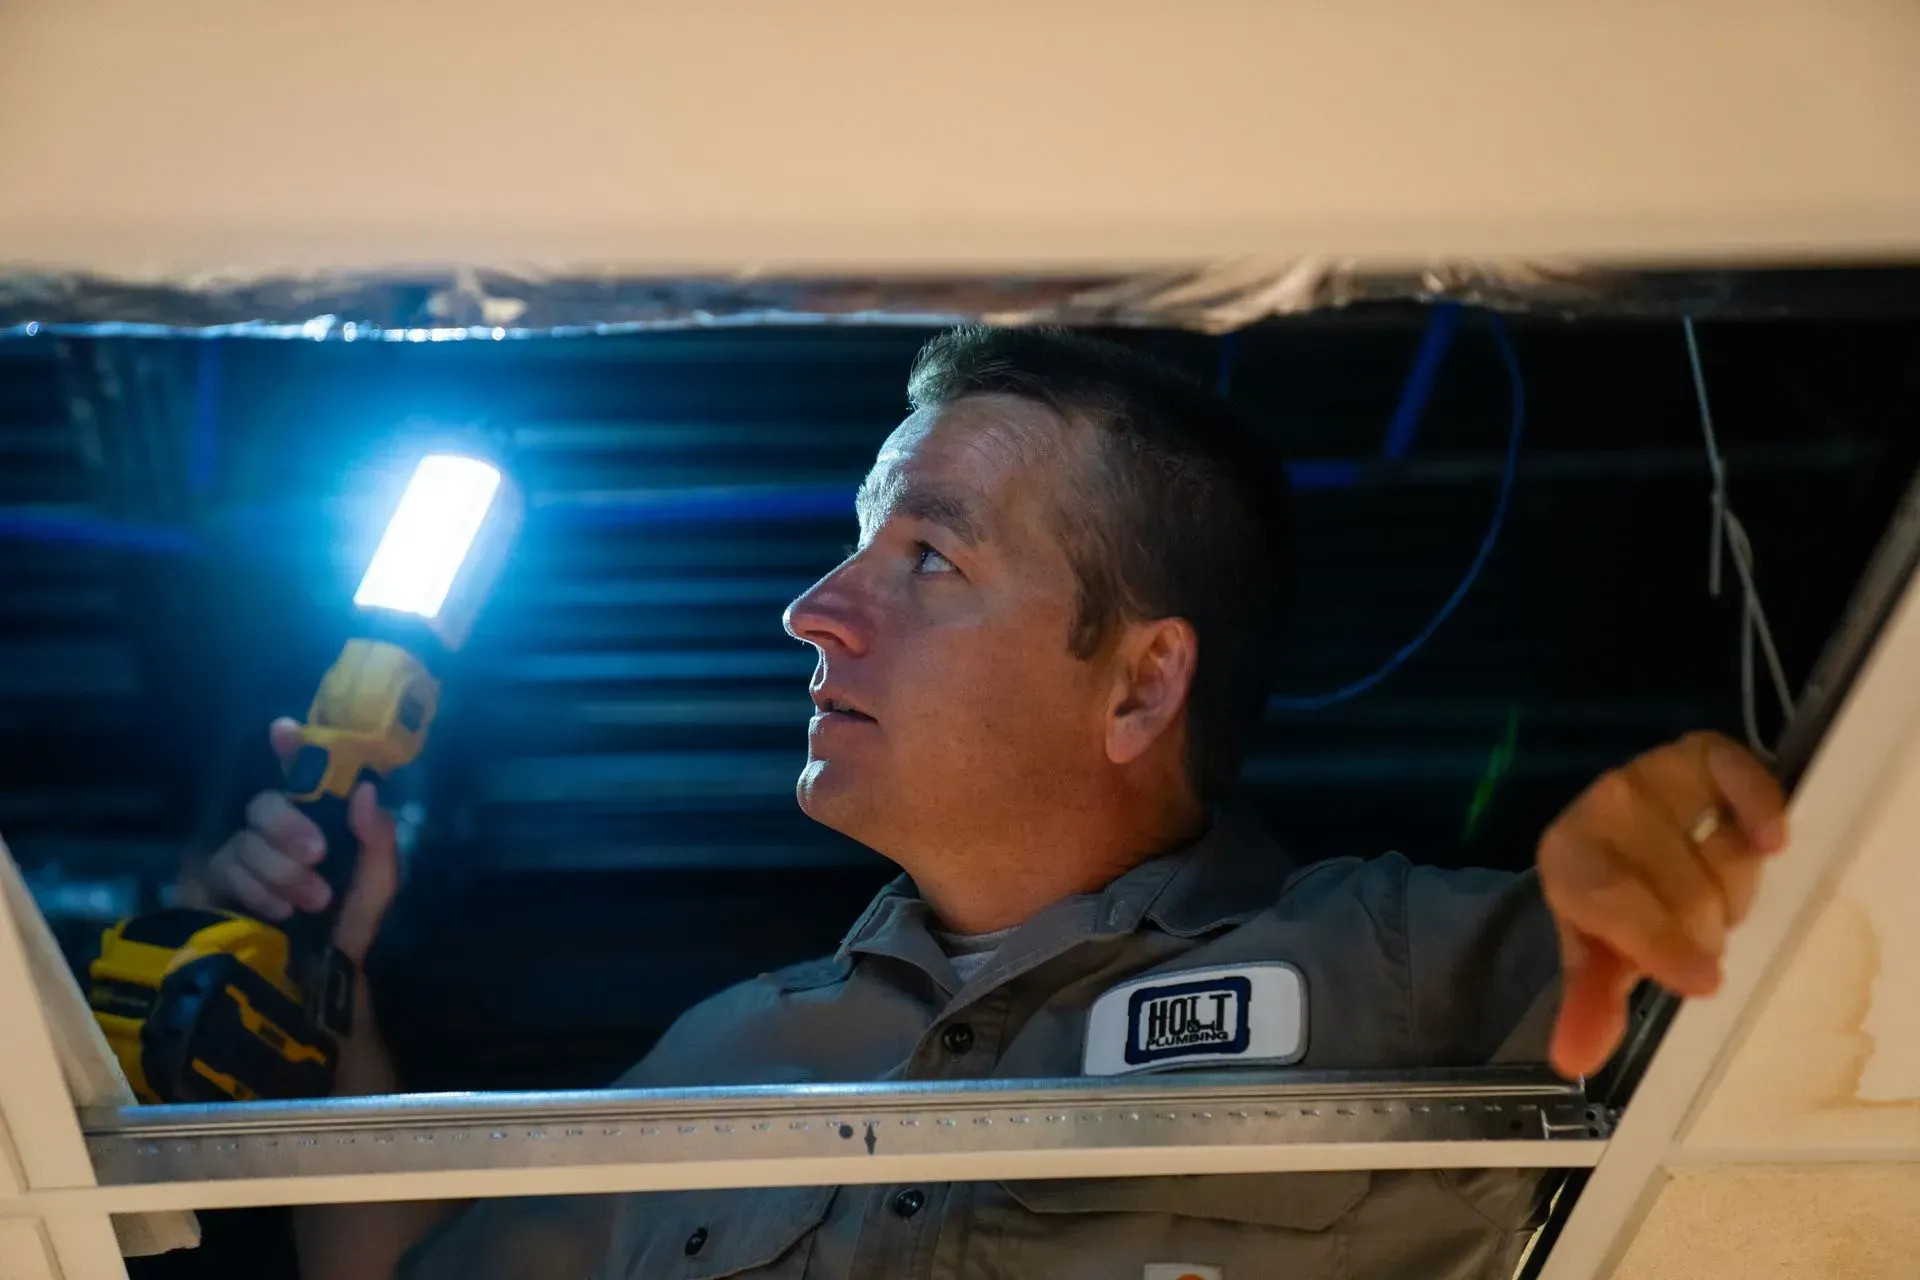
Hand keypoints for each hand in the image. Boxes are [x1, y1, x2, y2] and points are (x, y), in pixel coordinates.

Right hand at [201, 718, 399, 965]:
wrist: (320, 980)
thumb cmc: (349, 925)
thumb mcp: (377, 883)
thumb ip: (378, 838)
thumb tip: (367, 789)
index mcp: (314, 821)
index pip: (298, 775)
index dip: (290, 749)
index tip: (285, 731)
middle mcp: (272, 833)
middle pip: (263, 804)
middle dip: (288, 826)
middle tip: (317, 854)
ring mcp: (239, 858)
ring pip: (243, 841)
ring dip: (280, 871)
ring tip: (309, 902)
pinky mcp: (212, 888)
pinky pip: (222, 873)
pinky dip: (255, 891)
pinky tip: (278, 912)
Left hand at [1537, 731, 1787, 1078]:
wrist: (1618, 835)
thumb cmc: (1611, 902)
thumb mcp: (1596, 954)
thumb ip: (1589, 1006)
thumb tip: (1574, 1061)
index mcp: (1567, 861)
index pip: (1612, 902)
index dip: (1658, 943)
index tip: (1704, 982)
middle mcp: (1603, 809)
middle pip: (1684, 889)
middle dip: (1704, 928)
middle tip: (1700, 933)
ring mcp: (1651, 776)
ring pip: (1723, 851)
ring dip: (1735, 890)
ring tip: (1715, 895)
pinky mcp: (1699, 755)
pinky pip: (1739, 772)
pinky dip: (1759, 805)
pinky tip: (1769, 840)